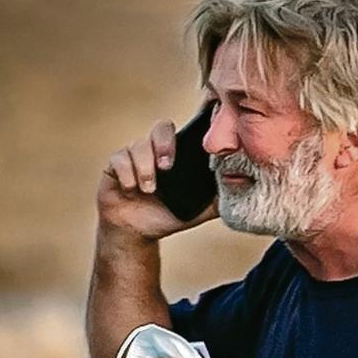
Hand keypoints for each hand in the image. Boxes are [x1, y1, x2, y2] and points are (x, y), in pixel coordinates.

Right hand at [97, 119, 218, 239]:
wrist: (139, 233)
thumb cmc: (169, 215)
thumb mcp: (199, 209)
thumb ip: (218, 198)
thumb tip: (243, 189)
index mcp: (177, 155)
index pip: (185, 131)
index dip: (193, 124)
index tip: (200, 128)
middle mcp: (156, 150)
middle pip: (161, 127)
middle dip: (164, 144)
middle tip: (168, 166)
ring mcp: (134, 155)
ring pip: (138, 145)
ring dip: (145, 167)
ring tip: (149, 189)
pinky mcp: (115, 165)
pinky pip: (119, 160)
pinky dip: (128, 175)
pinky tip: (132, 189)